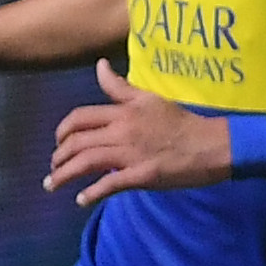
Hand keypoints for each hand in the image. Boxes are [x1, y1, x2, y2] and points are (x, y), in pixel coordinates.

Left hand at [46, 60, 232, 204]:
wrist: (212, 144)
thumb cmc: (181, 122)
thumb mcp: (149, 98)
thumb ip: (120, 87)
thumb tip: (99, 65)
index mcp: (123, 112)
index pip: (80, 118)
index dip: (62, 131)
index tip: (58, 143)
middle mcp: (122, 130)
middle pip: (77, 142)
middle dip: (58, 157)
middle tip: (53, 168)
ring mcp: (131, 153)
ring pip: (86, 162)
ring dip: (64, 176)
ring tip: (52, 185)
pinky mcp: (141, 175)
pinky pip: (109, 184)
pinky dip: (91, 193)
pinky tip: (81, 201)